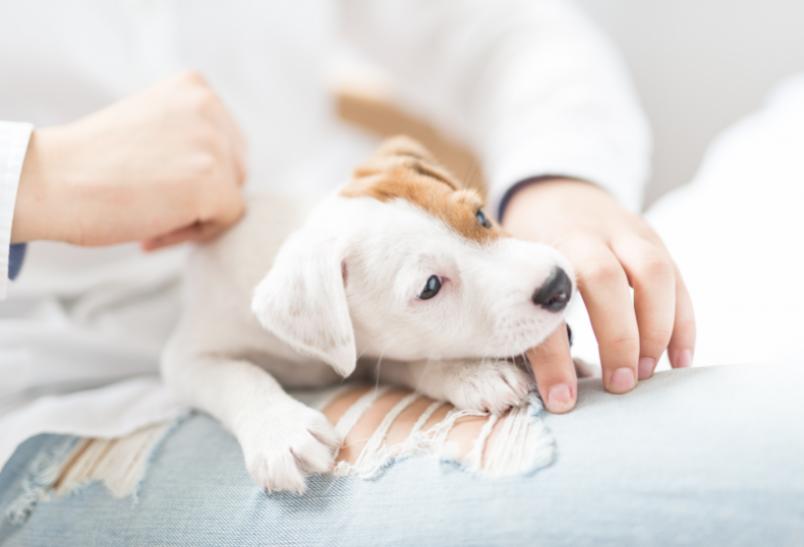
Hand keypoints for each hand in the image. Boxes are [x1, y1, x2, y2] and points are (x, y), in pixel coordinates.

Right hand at [12, 71, 246, 249]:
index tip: (162, 186)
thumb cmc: (90, 162)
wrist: (51, 182)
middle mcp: (209, 108)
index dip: (198, 173)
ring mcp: (214, 145)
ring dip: (196, 216)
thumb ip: (190, 136)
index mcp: (195, 88)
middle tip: (156, 208)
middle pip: (235, 169)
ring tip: (152, 220)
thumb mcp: (152, 125)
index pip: (227, 141)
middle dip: (202, 195)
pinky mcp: (213, 184)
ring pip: (231, 196)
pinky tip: (155, 232)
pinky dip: (196, 234)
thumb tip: (227, 175)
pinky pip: (228, 220)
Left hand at [503, 178, 695, 412]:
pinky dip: (684, 321)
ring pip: (653, 272)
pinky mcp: (653, 238)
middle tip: (619, 385)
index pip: (546, 304)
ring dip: (657, 329)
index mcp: (540, 245)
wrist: (555, 191)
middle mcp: (584, 233)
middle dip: (617, 337)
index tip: (562, 401)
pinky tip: (679, 360)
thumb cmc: (529, 245)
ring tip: (647, 374)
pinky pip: (679, 277)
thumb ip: (521, 312)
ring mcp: (624, 231)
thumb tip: (533, 385)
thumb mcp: (512, 270)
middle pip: (605, 278)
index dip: (554, 357)